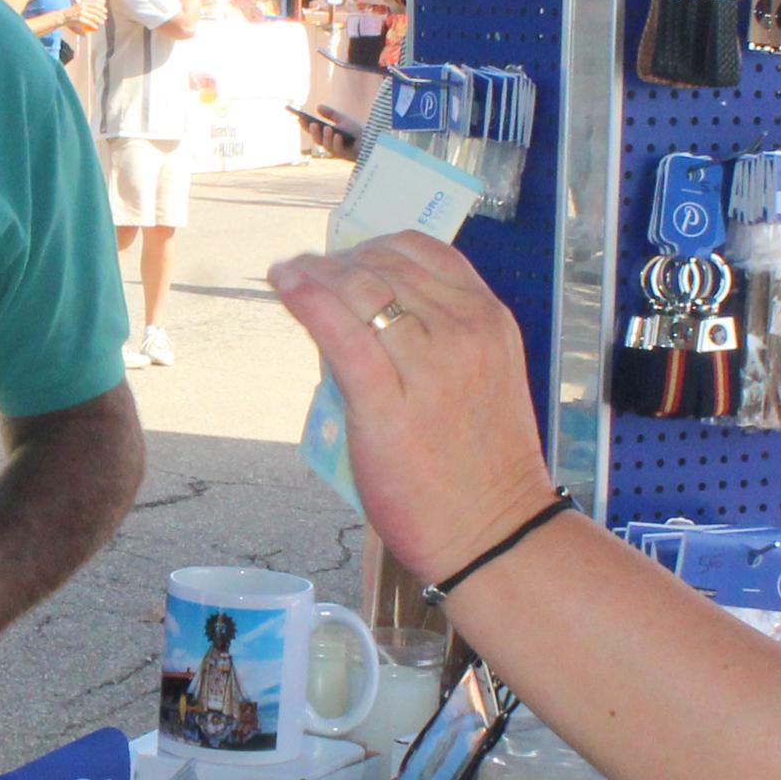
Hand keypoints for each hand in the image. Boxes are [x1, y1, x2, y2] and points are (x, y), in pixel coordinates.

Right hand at [64, 0, 104, 34]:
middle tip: (105, 16)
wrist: (62, 17)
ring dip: (99, 19)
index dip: (101, 4)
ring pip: (93, 16)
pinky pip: (89, 22)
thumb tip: (94, 10)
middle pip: (95, 9)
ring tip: (103, 22)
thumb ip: (86, 7)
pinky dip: (93, 25)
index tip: (105, 8)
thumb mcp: (78, 7)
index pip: (94, 2)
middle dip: (102, 13)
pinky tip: (96, 27)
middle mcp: (82, 6)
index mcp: (82, 2)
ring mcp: (81, 12)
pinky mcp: (80, 18)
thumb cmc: (70, 14)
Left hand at [267, 233, 556, 585]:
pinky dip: (307, 300)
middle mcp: (463, 331)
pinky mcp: (386, 405)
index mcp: (488, 320)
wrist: (495, 532)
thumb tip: (364, 314)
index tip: (345, 261)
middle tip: (308, 274)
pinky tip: (285, 284)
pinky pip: (341, 334)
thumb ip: (437, 340)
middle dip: (338, 262)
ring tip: (290, 277)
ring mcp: (428, 366)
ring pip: (359, 291)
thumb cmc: (481, 466)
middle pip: (384, 266)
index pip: (423, 251)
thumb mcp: (476, 378)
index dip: (373, 247)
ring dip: (315, 276)